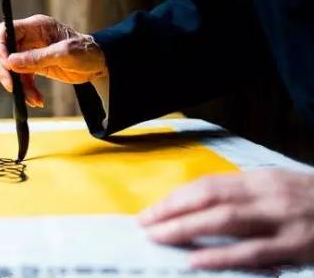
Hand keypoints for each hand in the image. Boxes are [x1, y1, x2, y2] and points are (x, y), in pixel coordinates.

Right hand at [0, 14, 106, 106]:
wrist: (100, 65)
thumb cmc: (86, 52)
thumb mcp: (64, 54)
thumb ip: (37, 58)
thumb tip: (10, 62)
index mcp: (36, 26)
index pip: (6, 31)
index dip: (0, 46)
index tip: (5, 64)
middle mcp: (29, 37)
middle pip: (3, 51)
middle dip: (5, 70)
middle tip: (12, 87)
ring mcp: (30, 52)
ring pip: (11, 68)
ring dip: (19, 86)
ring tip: (33, 100)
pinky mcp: (34, 67)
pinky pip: (22, 78)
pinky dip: (26, 91)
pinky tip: (37, 100)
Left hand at [138, 170, 313, 269]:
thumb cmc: (313, 202)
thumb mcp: (280, 189)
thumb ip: (245, 196)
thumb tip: (201, 207)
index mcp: (260, 180)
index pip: (207, 185)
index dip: (175, 198)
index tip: (151, 211)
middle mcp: (267, 194)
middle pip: (209, 198)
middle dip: (171, 211)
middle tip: (144, 225)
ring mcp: (282, 220)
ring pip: (225, 220)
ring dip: (186, 228)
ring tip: (159, 238)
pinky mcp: (297, 246)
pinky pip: (252, 252)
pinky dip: (221, 255)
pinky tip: (196, 260)